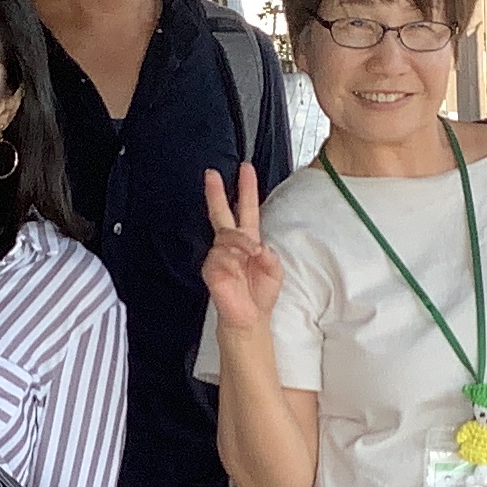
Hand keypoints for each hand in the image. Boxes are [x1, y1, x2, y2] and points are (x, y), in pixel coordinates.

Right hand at [201, 165, 283, 331]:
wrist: (250, 318)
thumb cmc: (261, 294)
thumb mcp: (275, 271)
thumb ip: (269, 255)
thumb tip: (256, 245)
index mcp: (248, 240)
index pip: (246, 210)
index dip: (247, 189)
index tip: (246, 169)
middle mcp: (230, 244)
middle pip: (221, 212)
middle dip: (216, 193)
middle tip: (211, 173)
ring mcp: (218, 255)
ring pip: (227, 236)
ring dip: (242, 242)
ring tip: (253, 254)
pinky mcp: (210, 268)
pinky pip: (220, 255)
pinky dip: (232, 258)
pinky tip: (238, 266)